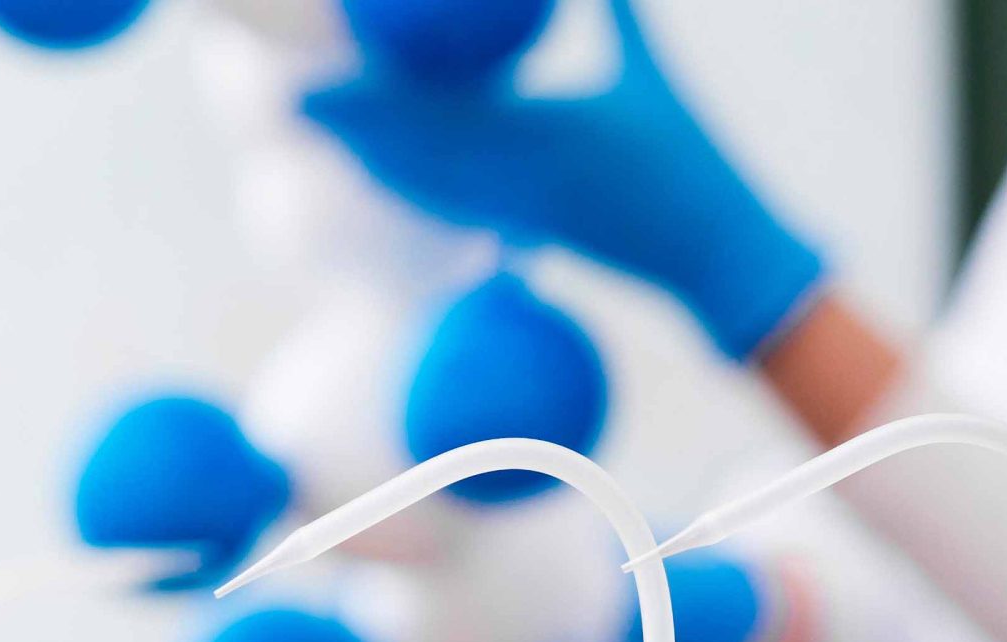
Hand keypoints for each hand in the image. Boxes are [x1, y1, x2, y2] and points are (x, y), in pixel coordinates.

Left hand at [304, 0, 823, 360]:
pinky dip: (414, 189)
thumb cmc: (688, 154)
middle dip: (350, 127)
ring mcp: (518, 209)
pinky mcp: (527, 228)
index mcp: (543, 130)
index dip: (373, 97)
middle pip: (410, 152)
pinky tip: (383, 173)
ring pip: (426, 184)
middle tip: (293, 101)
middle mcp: (517, 176)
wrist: (713, 253)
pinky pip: (456, 206)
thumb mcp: (646, 70)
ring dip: (370, 159)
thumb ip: (612, 8)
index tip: (324, 76)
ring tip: (321, 132)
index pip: (436, 113)